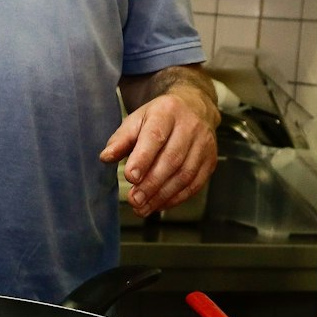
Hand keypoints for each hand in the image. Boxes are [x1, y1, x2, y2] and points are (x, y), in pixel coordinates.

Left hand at [101, 91, 217, 216]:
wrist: (193, 108)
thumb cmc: (160, 117)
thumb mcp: (137, 120)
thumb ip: (121, 139)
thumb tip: (106, 157)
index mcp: (167, 112)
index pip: (155, 136)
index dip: (143, 159)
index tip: (130, 177)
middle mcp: (190, 127)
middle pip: (172, 159)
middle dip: (151, 183)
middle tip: (134, 200)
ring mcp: (204, 144)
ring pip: (185, 174)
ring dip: (162, 195)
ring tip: (143, 207)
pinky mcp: (211, 160)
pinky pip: (195, 184)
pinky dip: (176, 198)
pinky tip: (160, 204)